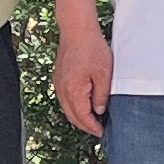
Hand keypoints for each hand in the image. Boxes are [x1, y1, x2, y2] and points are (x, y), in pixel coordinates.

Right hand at [54, 14, 112, 133]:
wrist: (77, 30)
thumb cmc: (91, 49)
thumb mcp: (104, 74)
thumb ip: (101, 95)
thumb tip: (99, 111)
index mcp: (73, 91)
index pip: (82, 117)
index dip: (93, 127)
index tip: (102, 133)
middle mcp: (62, 90)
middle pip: (72, 115)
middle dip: (85, 125)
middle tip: (98, 130)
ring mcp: (59, 84)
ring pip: (67, 108)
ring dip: (79, 116)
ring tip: (93, 121)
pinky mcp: (59, 78)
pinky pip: (66, 98)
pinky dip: (74, 106)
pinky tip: (84, 105)